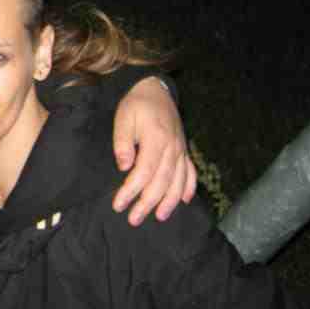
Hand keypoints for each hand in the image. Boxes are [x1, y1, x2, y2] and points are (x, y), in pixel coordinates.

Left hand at [112, 76, 196, 225]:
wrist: (154, 89)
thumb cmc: (136, 104)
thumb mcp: (123, 117)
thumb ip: (123, 142)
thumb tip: (124, 166)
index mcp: (156, 140)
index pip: (144, 173)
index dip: (131, 191)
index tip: (118, 205)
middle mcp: (172, 148)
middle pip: (162, 182)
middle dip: (148, 203)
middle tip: (134, 219)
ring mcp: (181, 149)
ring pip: (178, 181)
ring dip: (170, 201)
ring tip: (159, 217)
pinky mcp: (184, 149)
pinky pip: (191, 171)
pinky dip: (189, 187)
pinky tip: (185, 200)